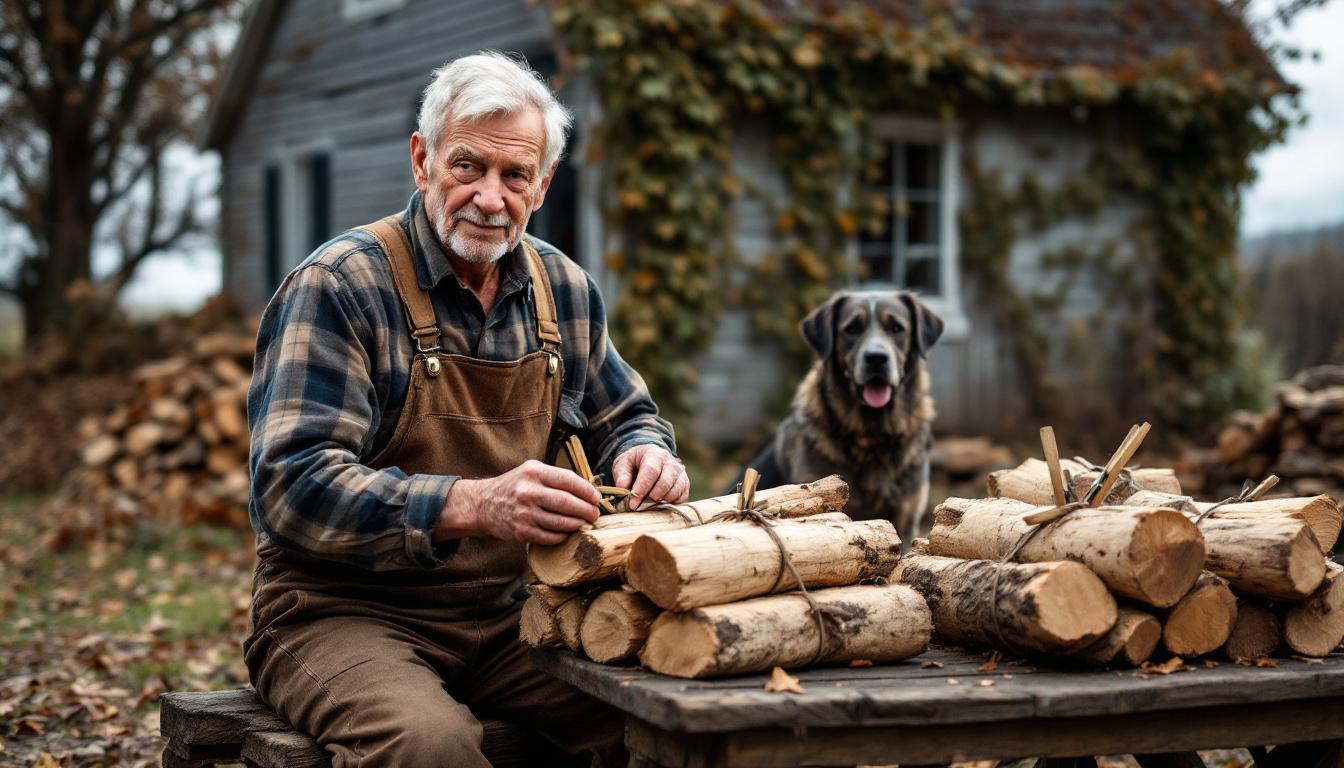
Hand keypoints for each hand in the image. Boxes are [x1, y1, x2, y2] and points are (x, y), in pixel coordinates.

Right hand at [439, 460, 601, 545]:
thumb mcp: (531, 472)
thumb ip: (556, 478)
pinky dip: (563, 535)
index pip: (569, 480)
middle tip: (595, 514)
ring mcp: (524, 512)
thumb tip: (589, 490)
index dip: (587, 491)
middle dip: (587, 510)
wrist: (483, 504)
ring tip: (585, 523)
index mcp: (534, 472)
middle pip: (567, 503)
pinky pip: (550, 536)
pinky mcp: (521, 531)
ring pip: (561, 522)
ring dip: (578, 524)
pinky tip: (567, 532)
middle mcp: (529, 491)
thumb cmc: (515, 486)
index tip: (597, 498)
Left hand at [611, 445, 689, 509]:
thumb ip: (621, 474)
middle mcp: (670, 462)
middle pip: (665, 481)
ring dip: (662, 501)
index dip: (642, 488)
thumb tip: (623, 488)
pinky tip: (660, 505)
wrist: (649, 458)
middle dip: (652, 497)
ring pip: (676, 490)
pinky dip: (672, 504)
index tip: (633, 503)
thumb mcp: (623, 463)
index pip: (650, 471)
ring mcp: (680, 473)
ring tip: (649, 505)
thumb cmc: (634, 462)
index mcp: (654, 454)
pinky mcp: (685, 484)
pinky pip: (682, 497)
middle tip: (640, 507)